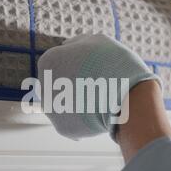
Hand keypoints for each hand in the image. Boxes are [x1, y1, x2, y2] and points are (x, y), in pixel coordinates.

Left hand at [37, 34, 161, 140]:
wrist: (126, 99)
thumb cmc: (114, 66)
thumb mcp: (97, 41)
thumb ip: (77, 43)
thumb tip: (65, 45)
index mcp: (48, 61)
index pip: (60, 63)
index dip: (80, 65)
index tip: (95, 68)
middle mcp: (43, 86)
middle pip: (60, 85)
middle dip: (77, 86)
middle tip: (99, 85)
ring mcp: (52, 110)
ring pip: (66, 105)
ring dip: (80, 103)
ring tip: (100, 100)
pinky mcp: (63, 128)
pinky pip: (74, 124)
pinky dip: (85, 121)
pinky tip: (99, 115)